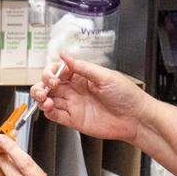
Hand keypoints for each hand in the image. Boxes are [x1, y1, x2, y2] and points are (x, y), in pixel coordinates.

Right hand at [32, 54, 152, 142]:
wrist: (135, 118)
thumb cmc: (126, 95)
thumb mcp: (104, 76)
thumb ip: (82, 67)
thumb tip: (64, 55)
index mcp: (82, 77)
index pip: (58, 71)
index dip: (51, 72)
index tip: (54, 77)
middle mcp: (76, 90)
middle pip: (49, 85)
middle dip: (42, 84)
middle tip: (47, 88)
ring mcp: (74, 105)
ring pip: (49, 99)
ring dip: (41, 98)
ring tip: (44, 99)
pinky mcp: (74, 120)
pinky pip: (56, 115)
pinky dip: (48, 112)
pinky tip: (48, 108)